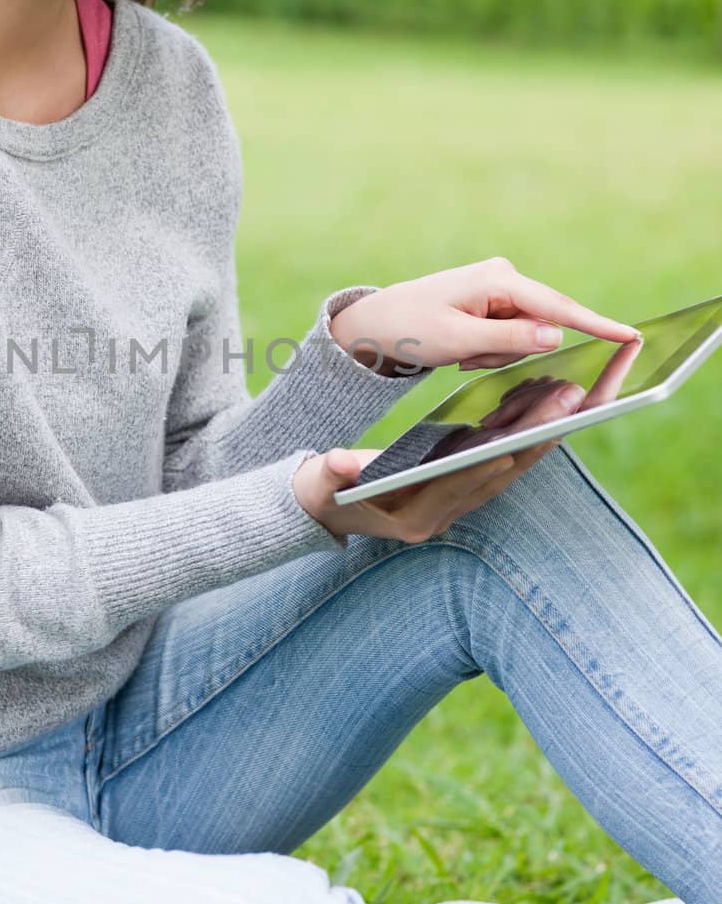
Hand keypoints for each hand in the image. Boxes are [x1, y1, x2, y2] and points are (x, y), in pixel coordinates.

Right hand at [293, 379, 584, 542]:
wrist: (326, 509)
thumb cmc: (324, 492)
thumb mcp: (321, 483)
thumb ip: (331, 474)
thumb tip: (337, 463)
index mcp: (417, 516)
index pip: (465, 484)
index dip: (495, 457)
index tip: (526, 433)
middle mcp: (447, 513)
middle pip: (506, 470)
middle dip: (542, 432)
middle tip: (579, 394)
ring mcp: (461, 500)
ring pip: (515, 462)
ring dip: (546, 427)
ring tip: (581, 387)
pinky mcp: (467, 483)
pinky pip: (507, 454)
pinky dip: (528, 427)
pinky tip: (547, 394)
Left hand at [329, 257, 640, 374]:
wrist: (375, 324)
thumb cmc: (410, 329)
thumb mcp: (458, 341)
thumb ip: (508, 339)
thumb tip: (556, 334)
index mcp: (499, 280)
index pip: (558, 307)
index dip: (596, 325)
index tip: (630, 336)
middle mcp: (505, 277)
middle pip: (539, 327)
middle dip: (507, 351)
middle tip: (465, 356)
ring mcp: (500, 289)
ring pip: (524, 337)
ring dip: (494, 354)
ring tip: (458, 352)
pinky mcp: (493, 302)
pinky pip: (508, 337)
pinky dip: (486, 351)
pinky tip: (459, 349)